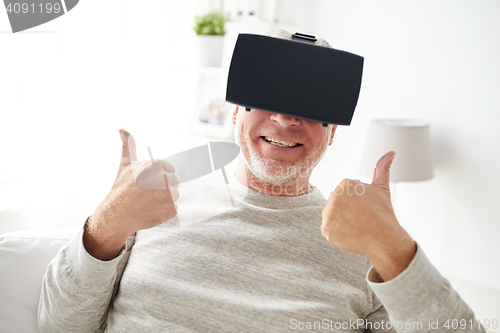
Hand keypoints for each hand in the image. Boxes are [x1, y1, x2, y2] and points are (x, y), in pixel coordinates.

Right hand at [83, 129, 179, 259]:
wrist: (116, 215)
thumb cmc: (121, 189)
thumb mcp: (125, 164)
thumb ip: (128, 145)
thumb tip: (122, 128)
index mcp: (157, 164)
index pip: (169, 169)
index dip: (157, 178)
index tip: (146, 184)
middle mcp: (164, 177)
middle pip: (174, 182)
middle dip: (162, 189)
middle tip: (146, 195)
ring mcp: (169, 194)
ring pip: (175, 195)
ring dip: (164, 201)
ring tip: (147, 203)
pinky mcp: (171, 209)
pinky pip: (174, 209)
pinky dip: (164, 212)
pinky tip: (151, 211)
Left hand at [321, 151, 415, 280]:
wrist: (384, 239)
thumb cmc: (383, 214)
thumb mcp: (382, 188)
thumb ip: (382, 168)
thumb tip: (391, 152)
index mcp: (346, 183)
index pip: (342, 196)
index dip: (353, 205)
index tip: (363, 210)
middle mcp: (335, 195)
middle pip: (335, 206)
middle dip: (345, 213)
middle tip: (360, 220)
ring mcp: (329, 212)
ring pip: (331, 218)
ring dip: (340, 224)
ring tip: (355, 227)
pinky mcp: (326, 227)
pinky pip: (328, 231)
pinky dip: (337, 235)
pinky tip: (349, 235)